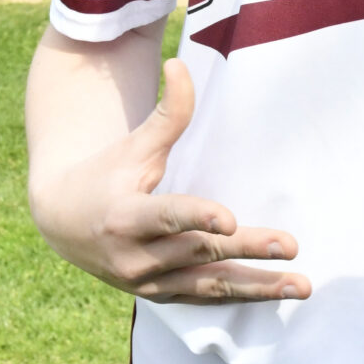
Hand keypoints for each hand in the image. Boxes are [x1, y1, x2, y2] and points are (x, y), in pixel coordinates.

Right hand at [29, 58, 309, 304]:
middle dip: (248, 251)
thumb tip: (179, 64)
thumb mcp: (132, 145)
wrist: (63, 223)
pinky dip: (240, 298)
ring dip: (257, 288)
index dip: (197, 218)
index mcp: (125, 215)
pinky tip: (275, 292)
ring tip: (300, 284)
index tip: (230, 220)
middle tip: (291, 247)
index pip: (167, 217)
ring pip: (209, 286)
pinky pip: (205, 299)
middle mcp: (135, 257)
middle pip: (200, 253)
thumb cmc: (105, 174)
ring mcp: (148, 283)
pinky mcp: (160, 297)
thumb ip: (164, 114)